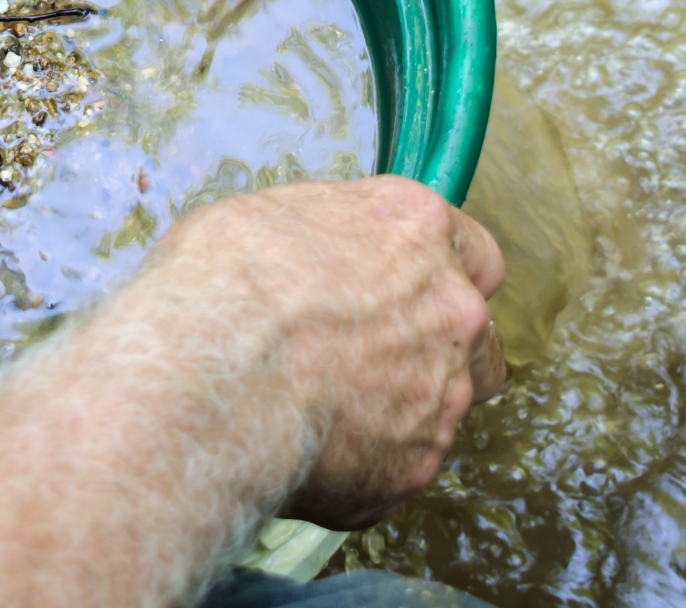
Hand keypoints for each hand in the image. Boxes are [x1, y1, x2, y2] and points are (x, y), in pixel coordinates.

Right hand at [140, 175, 505, 529]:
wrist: (207, 375)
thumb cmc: (222, 285)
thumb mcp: (267, 216)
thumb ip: (327, 241)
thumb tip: (315, 263)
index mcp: (416, 231)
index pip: (475, 253)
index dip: (442, 276)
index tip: (409, 291)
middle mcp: (450, 310)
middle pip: (477, 338)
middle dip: (439, 350)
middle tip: (370, 359)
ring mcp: (440, 396)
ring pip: (445, 409)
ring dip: (402, 411)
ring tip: (327, 414)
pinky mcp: (411, 469)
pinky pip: (396, 470)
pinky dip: (360, 467)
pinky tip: (304, 452)